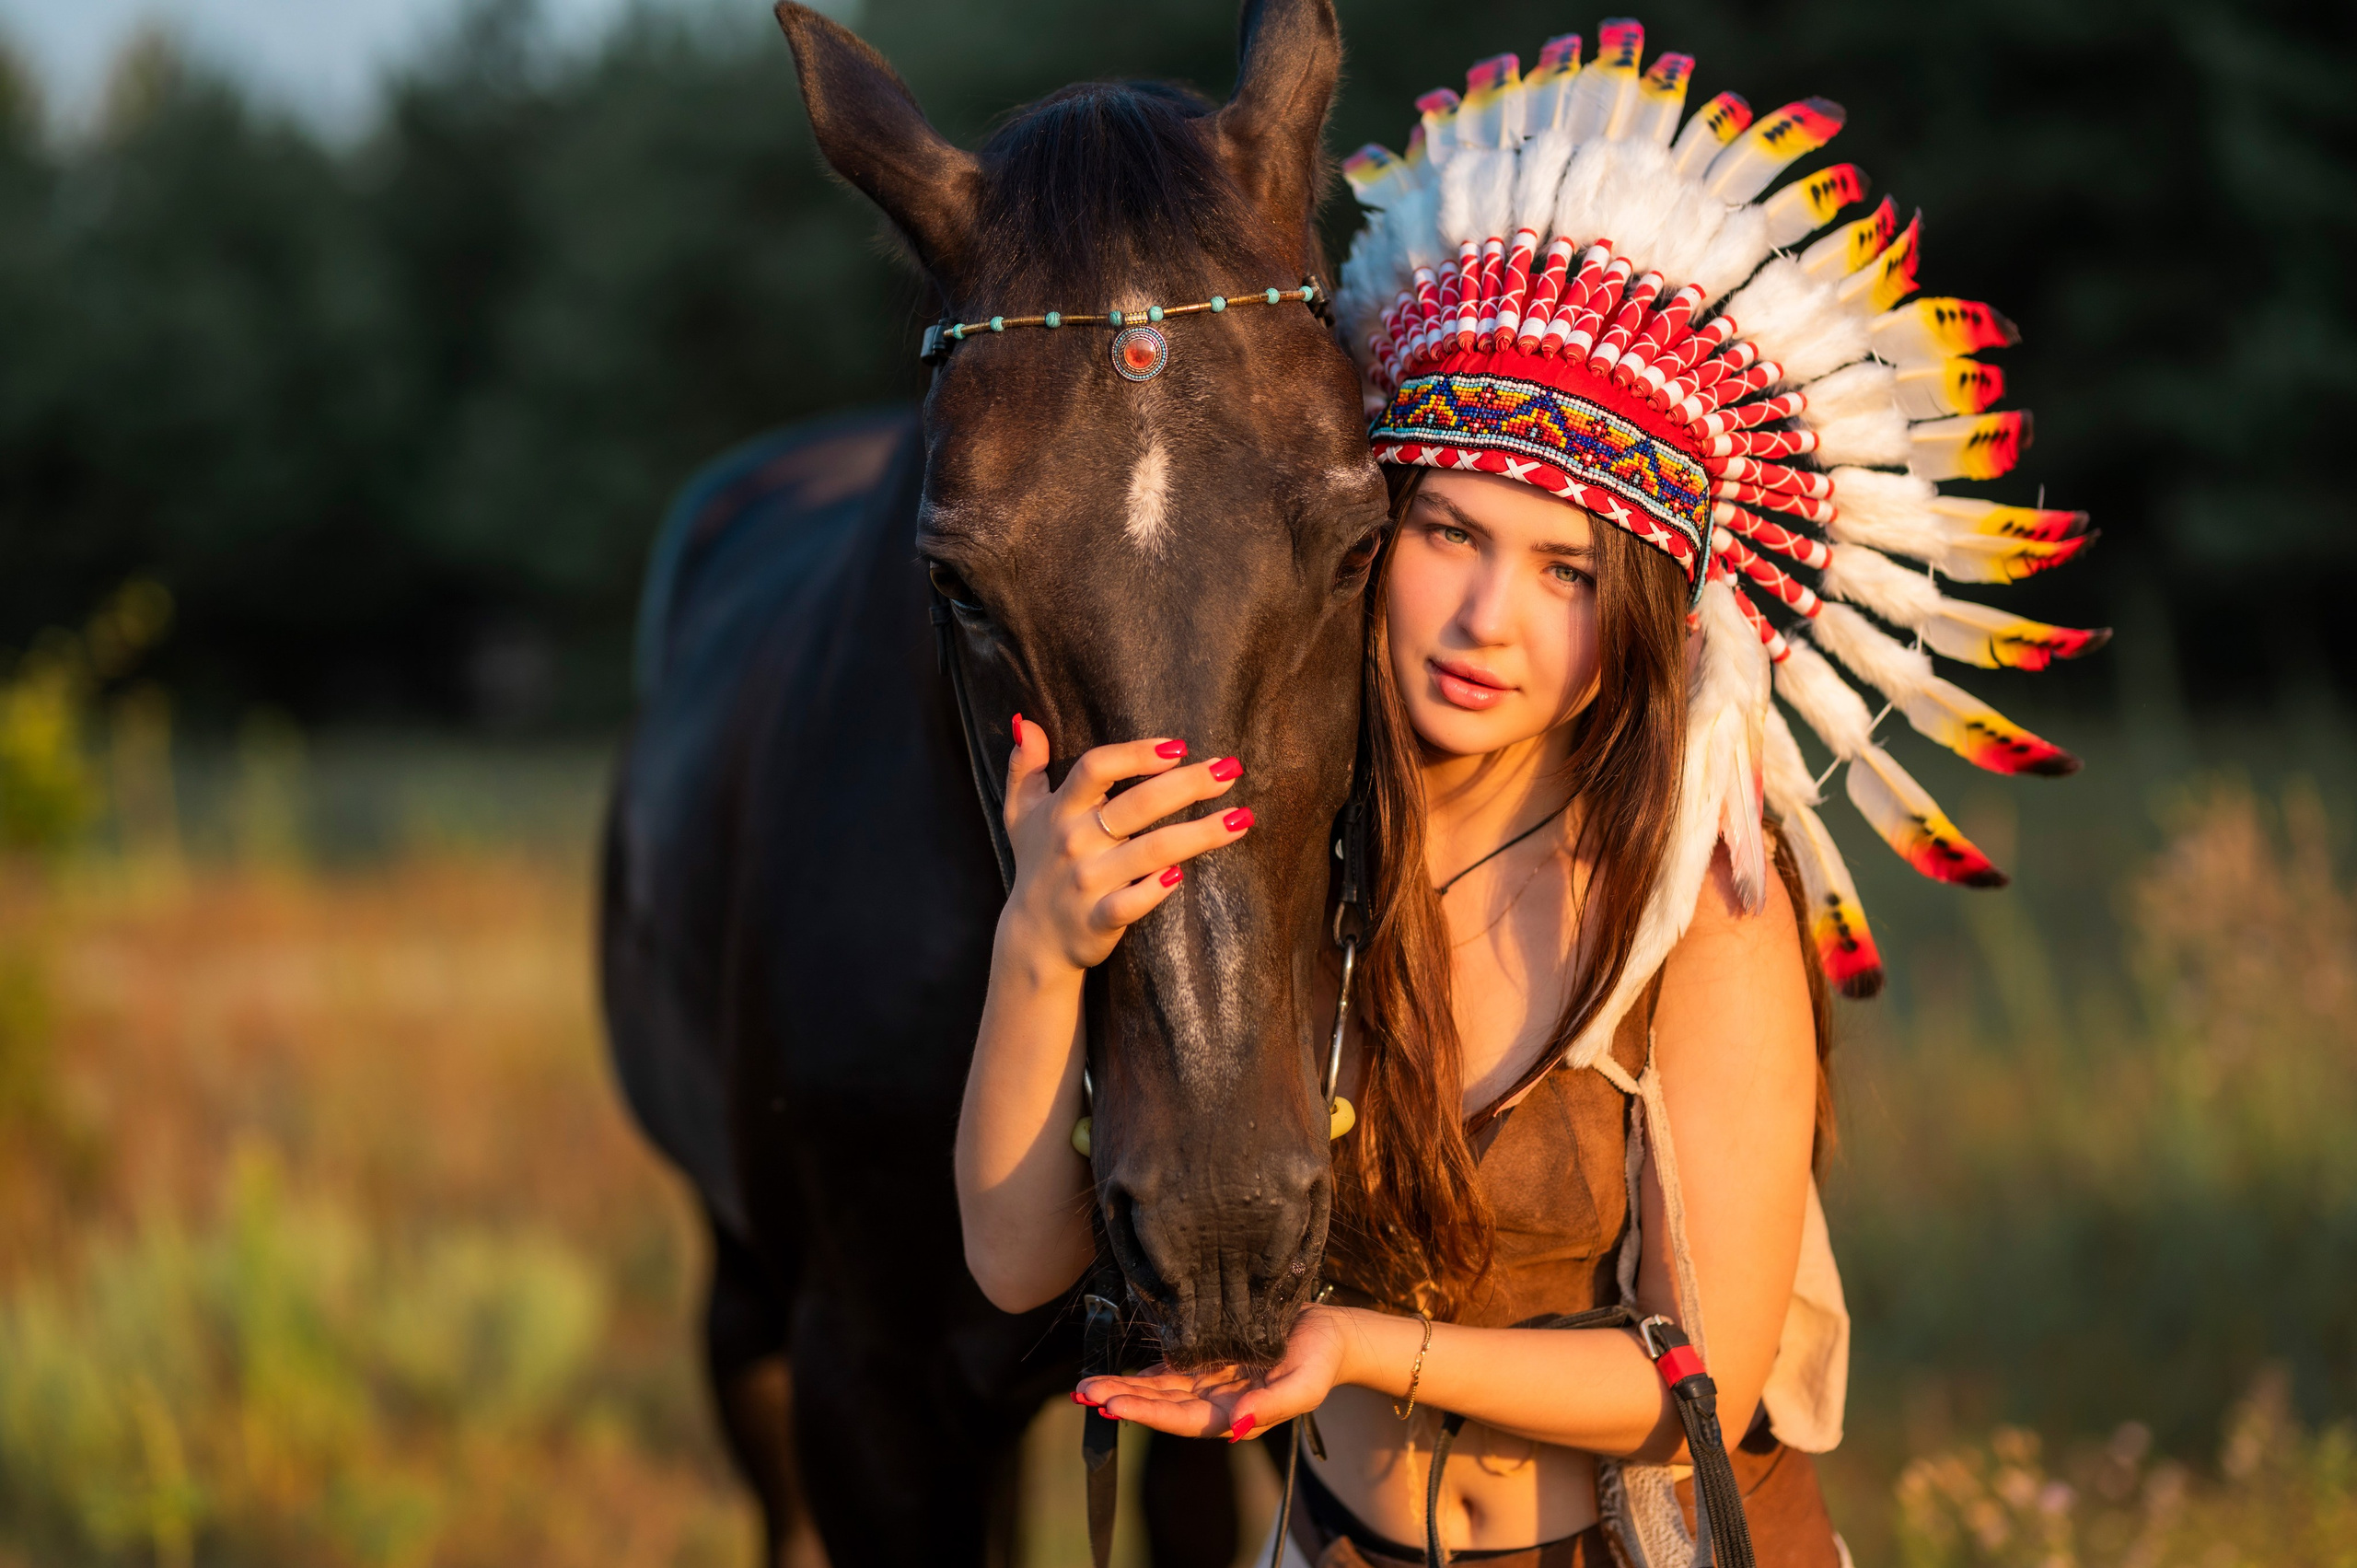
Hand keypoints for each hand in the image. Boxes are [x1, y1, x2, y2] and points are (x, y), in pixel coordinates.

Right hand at [998, 718, 1251, 974]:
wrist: (1032, 938)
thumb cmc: (1036, 865)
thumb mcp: (1019, 814)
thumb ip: (1024, 767)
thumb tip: (1029, 724)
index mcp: (1061, 810)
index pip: (1097, 768)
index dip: (1136, 754)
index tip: (1178, 747)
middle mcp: (1075, 841)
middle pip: (1138, 804)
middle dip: (1189, 784)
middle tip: (1230, 769)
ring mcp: (1088, 882)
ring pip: (1151, 851)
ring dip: (1200, 833)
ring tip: (1241, 818)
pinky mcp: (1099, 919)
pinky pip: (1132, 903)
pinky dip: (1156, 890)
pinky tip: (1184, 876)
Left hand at [1074, 1305, 1351, 1440]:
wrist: (1331, 1332)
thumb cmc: (1321, 1359)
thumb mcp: (1304, 1386)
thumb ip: (1271, 1407)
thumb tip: (1235, 1429)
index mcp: (1236, 1414)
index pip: (1183, 1419)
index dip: (1148, 1414)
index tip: (1114, 1406)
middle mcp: (1216, 1401)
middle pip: (1162, 1405)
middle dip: (1123, 1400)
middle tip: (1084, 1393)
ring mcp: (1209, 1380)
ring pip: (1159, 1388)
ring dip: (1124, 1388)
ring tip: (1086, 1386)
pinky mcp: (1207, 1356)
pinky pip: (1169, 1368)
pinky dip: (1142, 1372)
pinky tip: (1115, 1372)